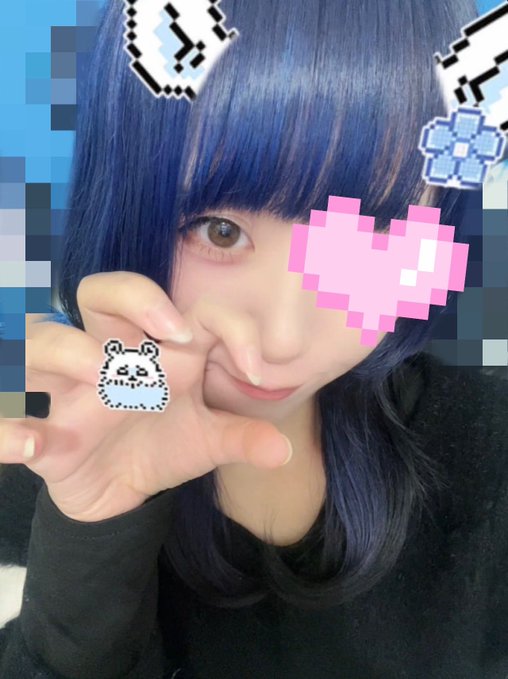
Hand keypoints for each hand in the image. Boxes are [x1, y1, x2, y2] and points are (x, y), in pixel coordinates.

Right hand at [0, 272, 292, 521]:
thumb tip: (282, 452)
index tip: (256, 371)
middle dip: (133, 296)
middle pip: (101, 290)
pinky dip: (11, 426)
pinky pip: (7, 412)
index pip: (191, 310)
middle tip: (174, 331)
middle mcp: (112, 355)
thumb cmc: (163, 446)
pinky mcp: (40, 425)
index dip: (229, 327)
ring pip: (43, 338)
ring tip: (101, 376)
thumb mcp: (206, 442)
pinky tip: (35, 444)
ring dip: (67, 349)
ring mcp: (69, 386)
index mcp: (160, 351)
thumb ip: (241, 438)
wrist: (120, 490)